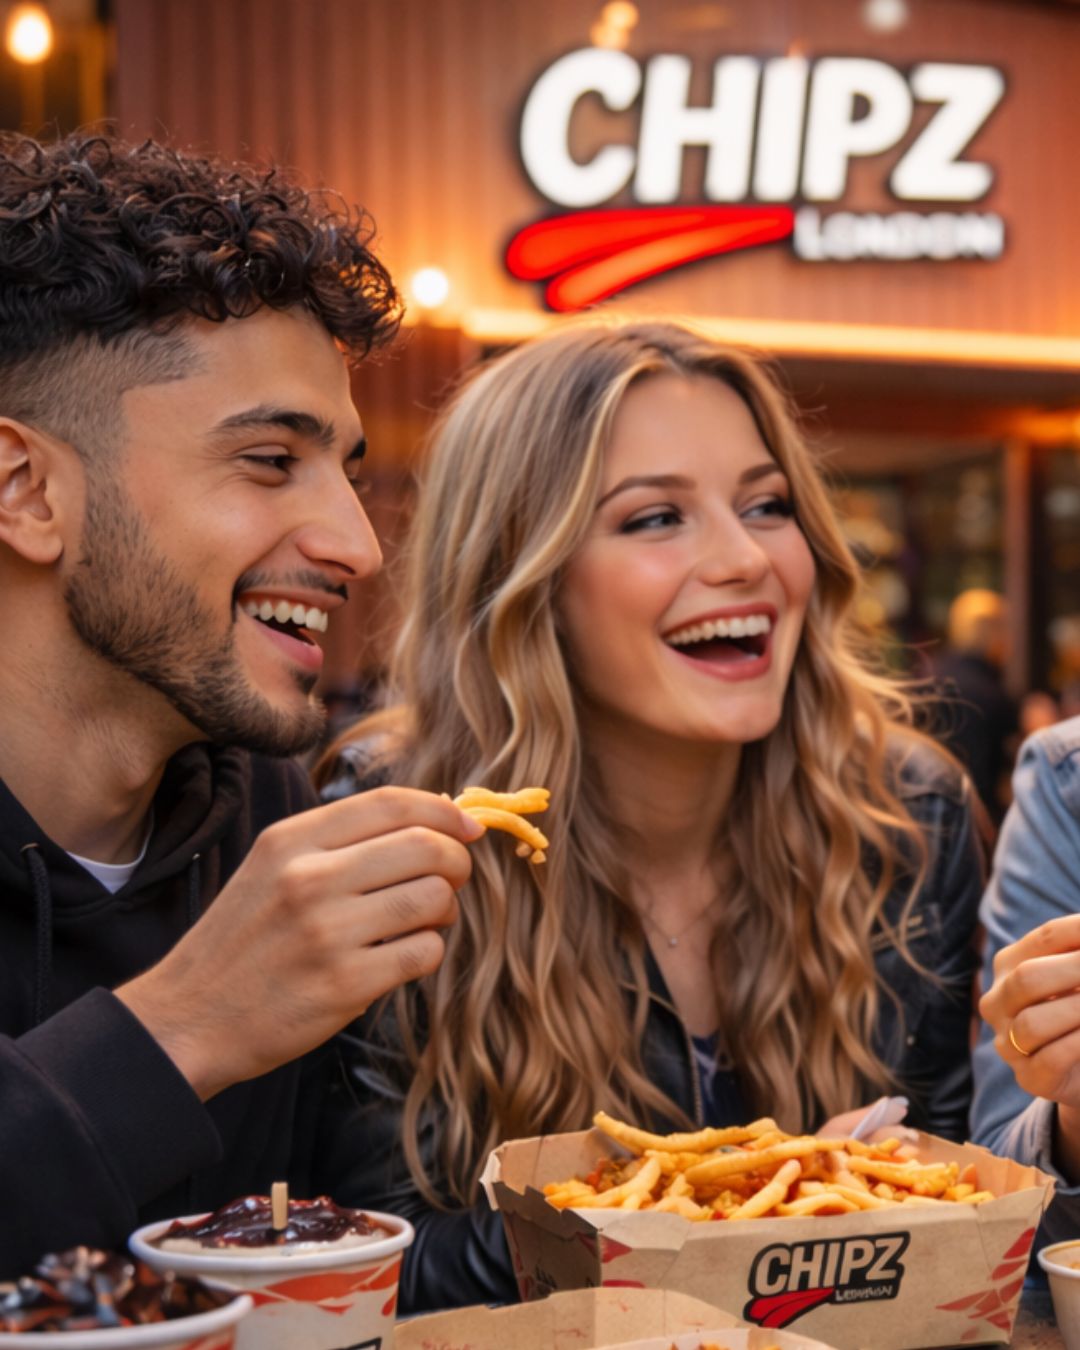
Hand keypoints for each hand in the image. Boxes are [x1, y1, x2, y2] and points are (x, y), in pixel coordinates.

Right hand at [116, 788, 483, 1099]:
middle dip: (457, 862)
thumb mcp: (272, 868)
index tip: (469, 827)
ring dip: (445, 911)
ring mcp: (328, 932)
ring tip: (423, 922)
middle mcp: (309, 878)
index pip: (391, 803)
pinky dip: (427, 954)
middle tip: (451, 881)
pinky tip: (401, 960)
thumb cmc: (243, 940)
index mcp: (291, 840)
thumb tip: (434, 820)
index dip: (444, 810)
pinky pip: (425, 953)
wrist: (188, 1018)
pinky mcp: (345, 984)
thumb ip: (340, 841)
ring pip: (434, 898)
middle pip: (426, 846)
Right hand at [979, 914, 1079, 1112]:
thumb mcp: (1078, 976)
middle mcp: (998, 1001)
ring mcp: (1008, 1042)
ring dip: (1079, 1011)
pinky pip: (1052, 1058)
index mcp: (1010, 964)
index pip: (1048, 937)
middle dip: (1077, 970)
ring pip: (1033, 1022)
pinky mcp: (1030, 1077)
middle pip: (1028, 977)